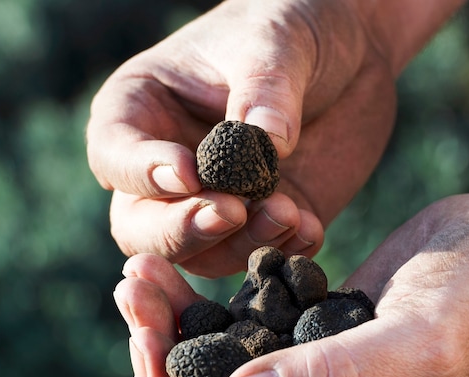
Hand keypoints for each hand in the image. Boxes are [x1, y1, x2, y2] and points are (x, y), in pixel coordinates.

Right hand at [88, 0, 397, 277]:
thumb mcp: (277, 44)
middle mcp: (166, 169)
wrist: (354, 51)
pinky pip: (259, 255)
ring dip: (240, 243)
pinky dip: (283, 249)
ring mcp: (214, 202)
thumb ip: (265, 91)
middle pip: (141, 226)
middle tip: (230, 212)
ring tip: (287, 212)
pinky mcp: (262, 224)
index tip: (189, 173)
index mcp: (140, 113)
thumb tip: (267, 143)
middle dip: (181, 228)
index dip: (142, 172)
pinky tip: (308, 225)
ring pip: (199, 254)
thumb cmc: (291, 29)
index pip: (114, 155)